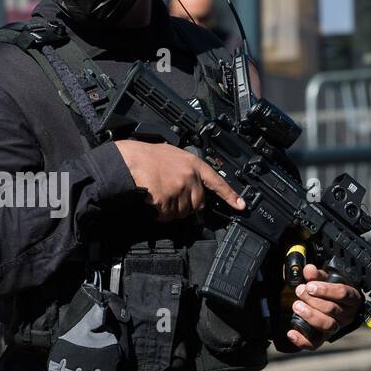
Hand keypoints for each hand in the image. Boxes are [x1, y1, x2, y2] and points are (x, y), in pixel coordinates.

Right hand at [114, 140, 244, 221]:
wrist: (129, 161)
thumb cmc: (147, 157)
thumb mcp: (173, 155)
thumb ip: (187, 169)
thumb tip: (194, 185)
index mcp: (193, 164)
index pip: (217, 182)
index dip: (230, 195)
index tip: (241, 206)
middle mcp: (190, 177)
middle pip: (197, 204)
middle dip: (185, 205)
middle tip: (170, 196)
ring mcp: (178, 189)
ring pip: (181, 212)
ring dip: (170, 211)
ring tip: (158, 195)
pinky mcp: (166, 201)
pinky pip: (166, 216)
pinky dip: (159, 214)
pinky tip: (152, 201)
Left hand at [287, 263, 361, 349]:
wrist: (330, 305)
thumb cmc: (329, 292)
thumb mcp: (326, 280)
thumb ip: (317, 275)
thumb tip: (309, 269)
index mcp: (351, 299)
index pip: (343, 294)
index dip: (325, 290)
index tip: (310, 286)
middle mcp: (346, 315)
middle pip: (332, 309)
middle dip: (313, 300)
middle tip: (300, 292)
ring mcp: (336, 328)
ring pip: (327, 325)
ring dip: (310, 315)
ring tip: (297, 306)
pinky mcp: (323, 338)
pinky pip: (315, 344)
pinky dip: (302, 340)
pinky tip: (291, 332)